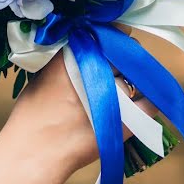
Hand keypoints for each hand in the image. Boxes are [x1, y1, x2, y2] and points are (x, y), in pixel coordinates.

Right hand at [6, 25, 158, 183]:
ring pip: (138, 75)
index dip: (112, 35)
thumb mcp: (43, 72)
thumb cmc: (33, 113)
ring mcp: (115, 93)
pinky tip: (140, 99)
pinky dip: (147, 98)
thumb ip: (65, 55)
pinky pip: (150, 103)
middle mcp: (99, 69)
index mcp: (76, 53)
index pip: (107, 33)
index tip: (111, 38)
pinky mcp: (127, 119)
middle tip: (117, 63)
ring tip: (124, 84)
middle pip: (125, 51)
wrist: (36, 150)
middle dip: (123, 54)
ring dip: (134, 75)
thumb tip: (84, 46)